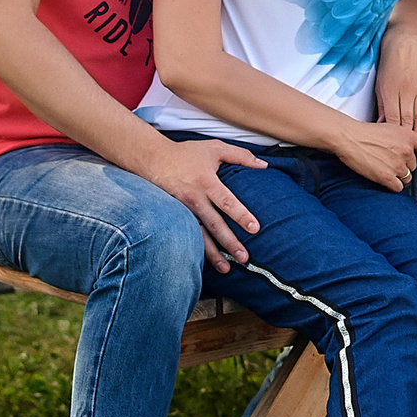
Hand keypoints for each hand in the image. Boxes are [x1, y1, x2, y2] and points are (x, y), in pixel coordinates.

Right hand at [139, 136, 266, 273]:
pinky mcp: (175, 217)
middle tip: (244, 259)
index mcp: (206, 182)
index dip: (241, 215)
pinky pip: (189, 235)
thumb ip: (241, 156)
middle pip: (214, 224)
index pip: (226, 201)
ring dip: (213, 254)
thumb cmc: (187, 153)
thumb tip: (264, 166)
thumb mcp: (214, 148)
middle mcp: (194, 198)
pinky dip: (198, 250)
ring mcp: (183, 210)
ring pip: (200, 235)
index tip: (255, 228)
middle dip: (229, 242)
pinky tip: (208, 263)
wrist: (152, 159)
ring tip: (227, 269)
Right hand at [336, 119, 416, 191]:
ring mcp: (397, 164)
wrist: (348, 138)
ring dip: (398, 176)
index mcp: (408, 136)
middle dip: (405, 166)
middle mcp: (406, 150)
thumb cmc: (366, 132)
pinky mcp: (386, 177)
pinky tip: (384, 178)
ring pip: (407, 178)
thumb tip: (412, 149)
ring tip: (385, 169)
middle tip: (391, 162)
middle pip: (414, 166)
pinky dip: (392, 185)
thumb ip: (405, 138)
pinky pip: (398, 188)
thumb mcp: (391, 127)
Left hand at [375, 37, 416, 154]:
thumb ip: (382, 104)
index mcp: (390, 91)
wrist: (405, 41)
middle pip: (407, 120)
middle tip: (404, 153)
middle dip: (406, 138)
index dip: (393, 135)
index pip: (392, 119)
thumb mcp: (380, 83)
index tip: (392, 147)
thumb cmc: (388, 63)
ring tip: (416, 147)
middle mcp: (406, 91)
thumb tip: (380, 124)